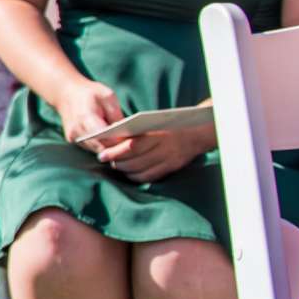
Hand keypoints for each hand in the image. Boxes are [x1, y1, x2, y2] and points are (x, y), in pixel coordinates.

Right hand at [50, 79, 128, 147]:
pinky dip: (102, 145)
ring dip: (110, 147)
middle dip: (117, 147)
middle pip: (102, 148)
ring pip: (97, 150)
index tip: (133, 138)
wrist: (65, 93)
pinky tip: (110, 138)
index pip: (105, 139)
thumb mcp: (108, 96)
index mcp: (85, 117)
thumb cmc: (89, 93)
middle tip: (131, 141)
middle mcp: (77, 131)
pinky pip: (92, 147)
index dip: (120, 141)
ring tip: (122, 139)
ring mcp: (73, 137)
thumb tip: (127, 132)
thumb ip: (116, 115)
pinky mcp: (73, 140)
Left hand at [93, 122, 214, 184]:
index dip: (115, 152)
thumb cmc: (168, 123)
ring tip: (116, 165)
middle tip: (105, 159)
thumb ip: (134, 129)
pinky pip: (151, 177)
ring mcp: (170, 159)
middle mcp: (165, 148)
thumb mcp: (152, 121)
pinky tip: (129, 173)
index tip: (102, 154)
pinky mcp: (173, 167)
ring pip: (141, 171)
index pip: (132, 146)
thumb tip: (111, 135)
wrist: (197, 130)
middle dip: (117, 162)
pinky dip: (137, 177)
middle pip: (135, 161)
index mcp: (158, 133)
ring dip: (125, 170)